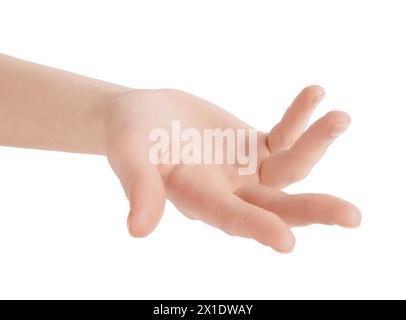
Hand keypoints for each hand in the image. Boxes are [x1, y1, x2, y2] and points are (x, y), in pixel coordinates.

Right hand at [105, 86, 360, 252]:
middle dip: (311, 210)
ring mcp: (246, 171)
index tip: (286, 242)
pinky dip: (300, 118)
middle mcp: (229, 192)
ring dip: (316, 145)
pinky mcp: (255, 147)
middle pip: (274, 206)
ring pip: (289, 168)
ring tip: (340, 118)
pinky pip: (284, 136)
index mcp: (198, 200)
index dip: (254, 227)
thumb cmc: (130, 135)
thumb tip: (138, 230)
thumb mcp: (129, 156)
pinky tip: (315, 94)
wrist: (145, 114)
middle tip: (351, 217)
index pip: (228, 217)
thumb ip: (139, 187)